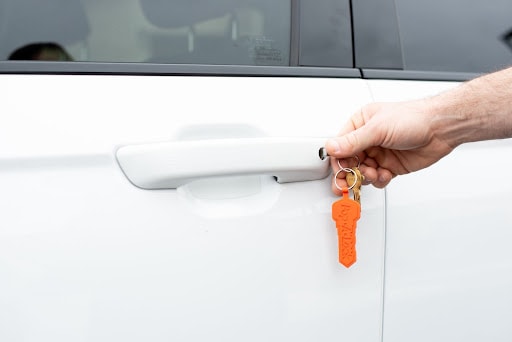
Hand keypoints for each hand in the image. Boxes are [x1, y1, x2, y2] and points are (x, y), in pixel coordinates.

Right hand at [325, 100, 454, 192]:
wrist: (441, 129)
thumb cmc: (413, 118)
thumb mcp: (378, 128)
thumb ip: (353, 141)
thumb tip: (332, 147)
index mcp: (360, 124)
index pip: (340, 145)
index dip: (338, 160)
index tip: (340, 171)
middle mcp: (367, 139)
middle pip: (348, 162)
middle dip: (349, 173)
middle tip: (348, 184)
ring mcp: (378, 153)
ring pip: (361, 172)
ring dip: (366, 177)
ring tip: (373, 174)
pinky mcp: (389, 165)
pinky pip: (376, 178)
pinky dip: (379, 180)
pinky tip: (385, 174)